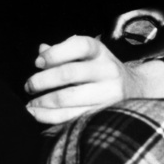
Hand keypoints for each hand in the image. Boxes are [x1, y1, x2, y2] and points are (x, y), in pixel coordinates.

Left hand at [23, 35, 149, 124]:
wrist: (135, 90)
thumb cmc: (99, 70)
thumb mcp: (86, 55)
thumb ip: (63, 51)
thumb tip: (40, 51)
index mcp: (101, 51)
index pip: (79, 45)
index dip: (55, 53)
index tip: (37, 62)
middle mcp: (108, 70)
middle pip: (69, 73)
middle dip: (43, 80)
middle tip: (28, 86)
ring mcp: (109, 94)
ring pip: (69, 97)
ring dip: (43, 101)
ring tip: (29, 104)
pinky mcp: (106, 114)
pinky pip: (73, 117)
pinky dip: (51, 117)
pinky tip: (37, 114)